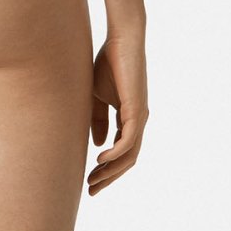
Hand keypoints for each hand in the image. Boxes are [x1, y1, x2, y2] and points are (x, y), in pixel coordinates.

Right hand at [87, 32, 148, 194]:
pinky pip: (129, 141)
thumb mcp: (97, 95)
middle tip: (92, 190)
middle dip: (109, 177)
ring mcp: (140, 117)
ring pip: (130, 155)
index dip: (107, 168)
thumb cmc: (109, 63)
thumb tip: (97, 144)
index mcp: (130, 118)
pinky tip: (101, 160)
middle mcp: (139, 121)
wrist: (122, 40)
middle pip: (127, 160)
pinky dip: (116, 154)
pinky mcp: (138, 110)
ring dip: (111, 171)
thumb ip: (98, 119)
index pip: (121, 151)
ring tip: (94, 180)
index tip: (90, 179)